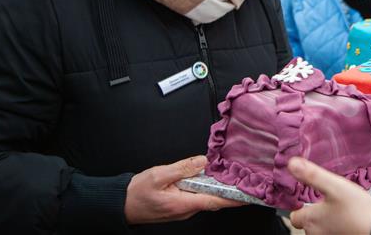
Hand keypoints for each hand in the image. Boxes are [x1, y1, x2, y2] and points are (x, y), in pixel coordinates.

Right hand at [124, 155, 243, 224]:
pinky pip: (196, 197)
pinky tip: (205, 177)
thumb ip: (183, 168)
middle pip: (213, 198)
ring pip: (205, 197)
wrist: (121, 205)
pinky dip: (204, 188)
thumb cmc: (137, 193)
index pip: (216, 202)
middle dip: (227, 188)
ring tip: (226, 172)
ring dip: (215, 187)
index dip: (234, 198)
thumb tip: (202, 161)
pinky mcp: (179, 206)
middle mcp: (186, 210)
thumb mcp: (159, 175)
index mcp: (183, 203)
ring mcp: (183, 209)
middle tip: (240, 174)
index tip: (249, 194)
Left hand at [288, 157, 370, 234]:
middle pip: (307, 224)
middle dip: (314, 213)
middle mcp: (317, 234)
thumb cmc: (357, 210)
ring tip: (338, 209)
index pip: (295, 216)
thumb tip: (292, 164)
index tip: (305, 199)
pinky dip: (337, 225)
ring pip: (321, 229)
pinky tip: (347, 217)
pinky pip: (333, 231)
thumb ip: (313, 175)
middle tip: (326, 202)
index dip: (299, 207)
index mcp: (311, 220)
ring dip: (326, 220)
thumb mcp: (334, 186)